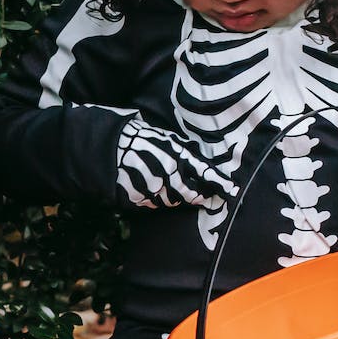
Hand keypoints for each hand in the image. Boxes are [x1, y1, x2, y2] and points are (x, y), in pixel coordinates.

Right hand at [115, 117, 235, 208]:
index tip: (231, 190)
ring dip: (179, 197)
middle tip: (205, 195)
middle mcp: (167, 175)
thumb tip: (196, 159)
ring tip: (176, 189)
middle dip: (199, 195)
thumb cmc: (135, 136)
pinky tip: (156, 189)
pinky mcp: (139, 198)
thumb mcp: (162, 136)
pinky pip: (155, 203)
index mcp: (175, 156)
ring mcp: (152, 189)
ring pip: (174, 200)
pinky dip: (160, 198)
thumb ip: (181, 150)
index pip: (204, 173)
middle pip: (191, 193)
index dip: (219, 183)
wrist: (106, 147)